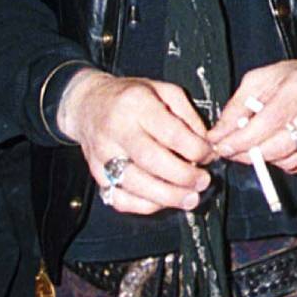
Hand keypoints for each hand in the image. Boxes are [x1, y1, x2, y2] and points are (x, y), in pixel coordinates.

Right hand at [55, 69, 213, 214]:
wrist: (87, 104)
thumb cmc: (128, 97)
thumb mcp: (163, 90)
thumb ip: (187, 114)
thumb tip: (205, 143)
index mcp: (136, 104)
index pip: (170, 132)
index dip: (195, 149)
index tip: (208, 155)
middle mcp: (116, 130)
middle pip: (151, 160)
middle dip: (183, 176)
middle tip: (202, 182)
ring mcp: (103, 155)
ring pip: (135, 184)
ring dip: (167, 196)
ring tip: (190, 198)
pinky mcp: (97, 175)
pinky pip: (120, 198)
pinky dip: (144, 206)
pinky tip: (162, 201)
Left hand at [210, 58, 296, 174]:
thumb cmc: (294, 78)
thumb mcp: (259, 81)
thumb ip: (235, 108)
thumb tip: (217, 137)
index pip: (268, 121)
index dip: (242, 139)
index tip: (223, 147)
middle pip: (280, 146)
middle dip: (250, 154)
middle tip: (235, 152)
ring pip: (290, 161)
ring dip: (268, 159)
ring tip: (260, 145)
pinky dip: (287, 163)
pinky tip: (281, 148)